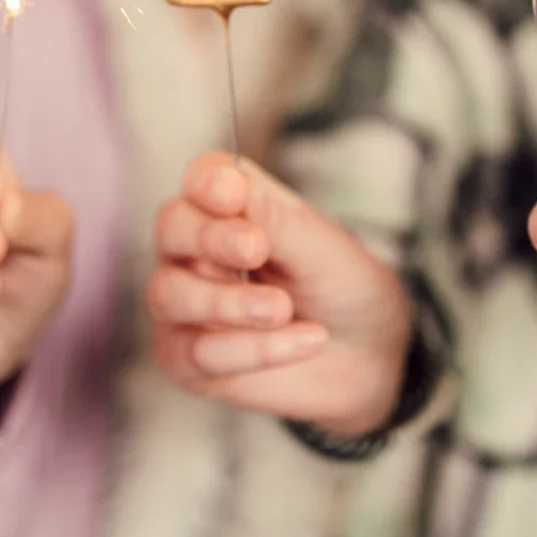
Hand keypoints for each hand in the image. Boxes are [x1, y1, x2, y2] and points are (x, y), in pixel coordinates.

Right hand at [147, 154, 411, 436]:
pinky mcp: (186, 356)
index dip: (208, 183)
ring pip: (170, 293)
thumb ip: (275, 219)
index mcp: (227, 205)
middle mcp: (194, 248)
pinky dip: (252, 349)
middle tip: (256, 249)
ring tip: (282, 309)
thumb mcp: (321, 248)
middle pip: (171, 227)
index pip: (200, 179)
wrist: (366, 352)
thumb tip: (233, 184)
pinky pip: (196, 353)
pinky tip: (302, 341)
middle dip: (210, 238)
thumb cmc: (338, 285)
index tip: (232, 195)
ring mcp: (183, 302)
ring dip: (229, 302)